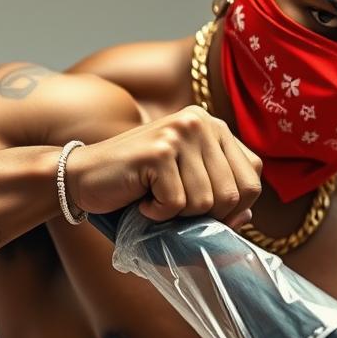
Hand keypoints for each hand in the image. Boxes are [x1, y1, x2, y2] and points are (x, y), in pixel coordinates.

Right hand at [66, 104, 262, 228]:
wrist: (83, 177)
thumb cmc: (137, 185)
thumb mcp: (187, 182)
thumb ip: (219, 190)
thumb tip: (248, 214)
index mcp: (214, 126)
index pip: (253, 176)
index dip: (236, 207)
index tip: (208, 214)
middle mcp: (201, 122)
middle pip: (234, 193)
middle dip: (207, 215)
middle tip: (177, 208)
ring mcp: (179, 133)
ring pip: (206, 202)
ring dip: (178, 214)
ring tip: (155, 198)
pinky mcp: (158, 151)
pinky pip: (176, 204)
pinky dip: (157, 213)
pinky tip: (141, 199)